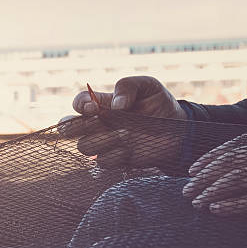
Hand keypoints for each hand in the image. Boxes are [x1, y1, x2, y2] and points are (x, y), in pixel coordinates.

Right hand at [59, 76, 186, 168]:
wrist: (178, 130)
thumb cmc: (159, 104)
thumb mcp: (148, 86)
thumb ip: (128, 86)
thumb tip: (115, 105)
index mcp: (102, 104)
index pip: (78, 103)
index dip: (80, 106)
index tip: (94, 108)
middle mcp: (99, 123)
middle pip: (68, 128)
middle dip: (73, 127)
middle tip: (97, 123)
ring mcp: (105, 142)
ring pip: (84, 146)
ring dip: (101, 141)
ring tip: (126, 134)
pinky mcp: (115, 159)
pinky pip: (102, 161)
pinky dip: (114, 155)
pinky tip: (130, 149)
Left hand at [182, 124, 246, 215]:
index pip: (236, 147)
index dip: (210, 159)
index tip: (191, 171)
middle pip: (231, 162)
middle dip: (205, 177)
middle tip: (186, 191)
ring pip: (239, 178)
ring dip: (213, 190)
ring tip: (196, 203)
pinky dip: (236, 204)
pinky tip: (215, 209)